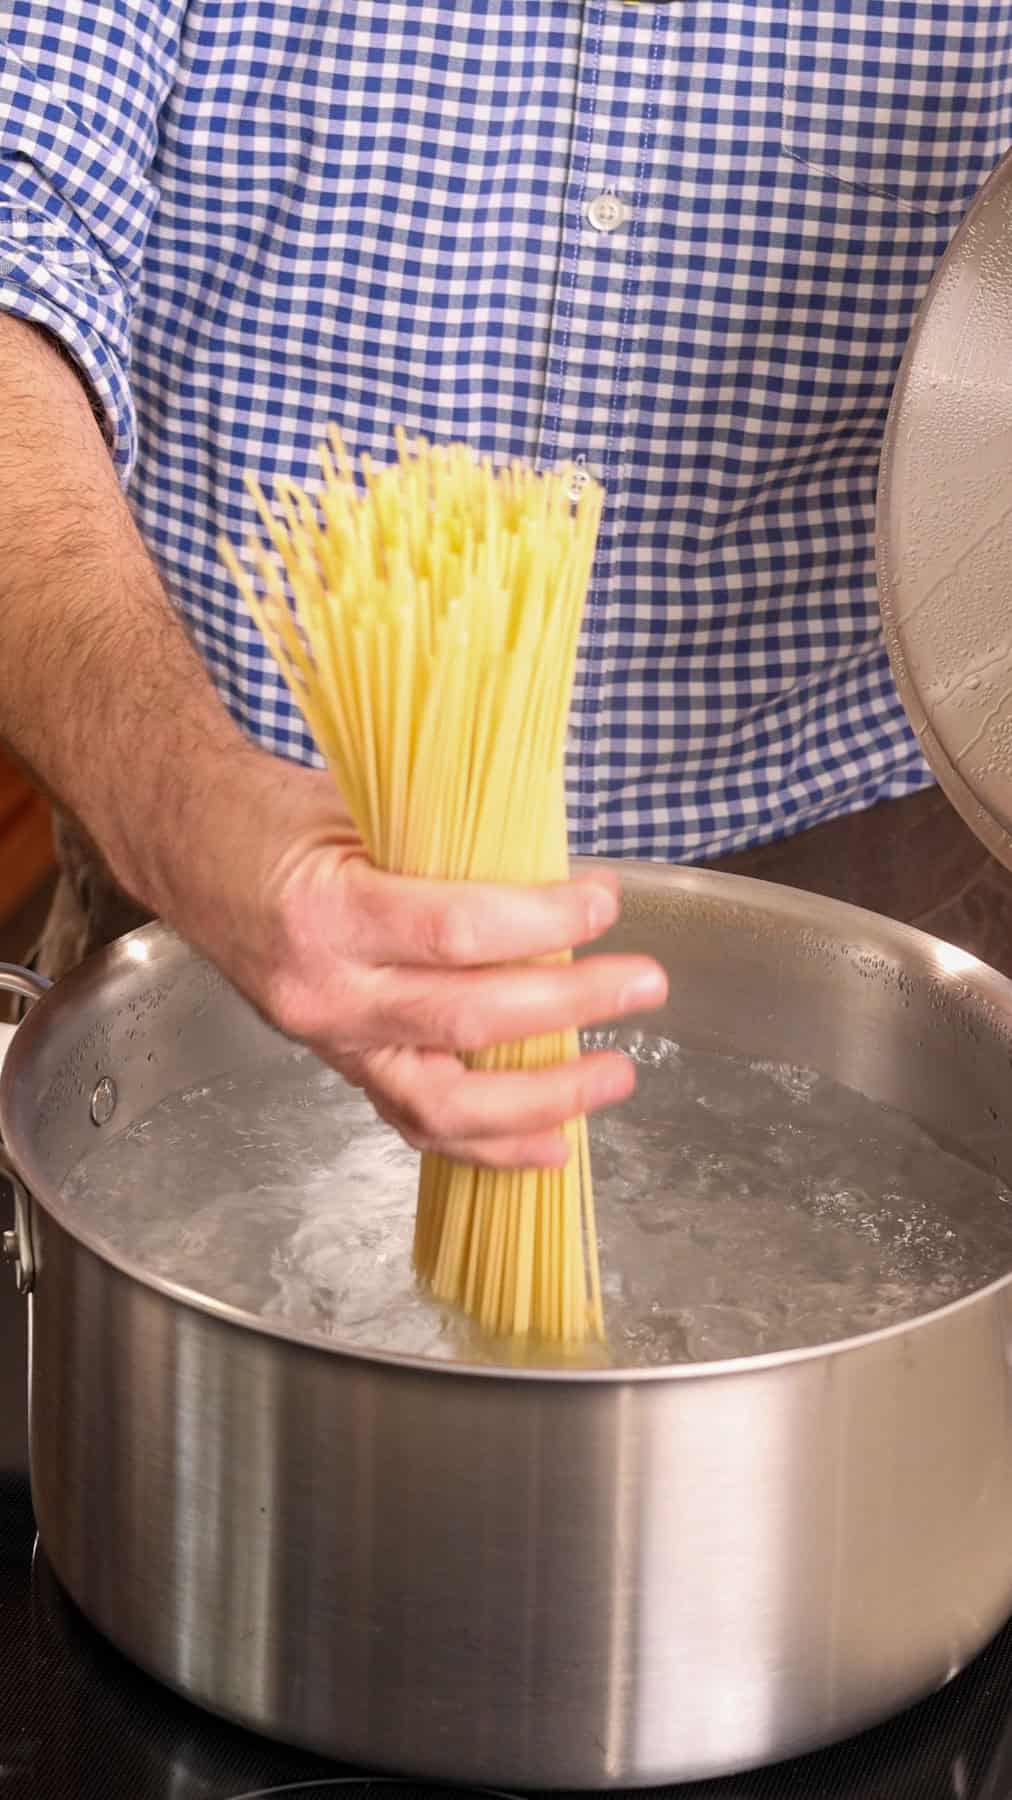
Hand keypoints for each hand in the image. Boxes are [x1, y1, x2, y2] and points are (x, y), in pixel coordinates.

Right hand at [170, 757, 668, 1168]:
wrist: (188, 848)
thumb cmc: (273, 816)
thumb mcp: (357, 804)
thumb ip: (447, 845)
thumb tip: (559, 870)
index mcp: (325, 914)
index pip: (456, 932)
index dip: (543, 923)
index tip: (603, 903)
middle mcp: (324, 993)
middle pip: (467, 1019)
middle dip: (570, 1006)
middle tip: (644, 984)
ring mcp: (330, 1042)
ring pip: (447, 1102)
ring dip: (544, 1098)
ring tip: (617, 1075)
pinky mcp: (340, 1065)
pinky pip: (418, 1122)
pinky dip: (490, 1143)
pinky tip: (552, 1144)